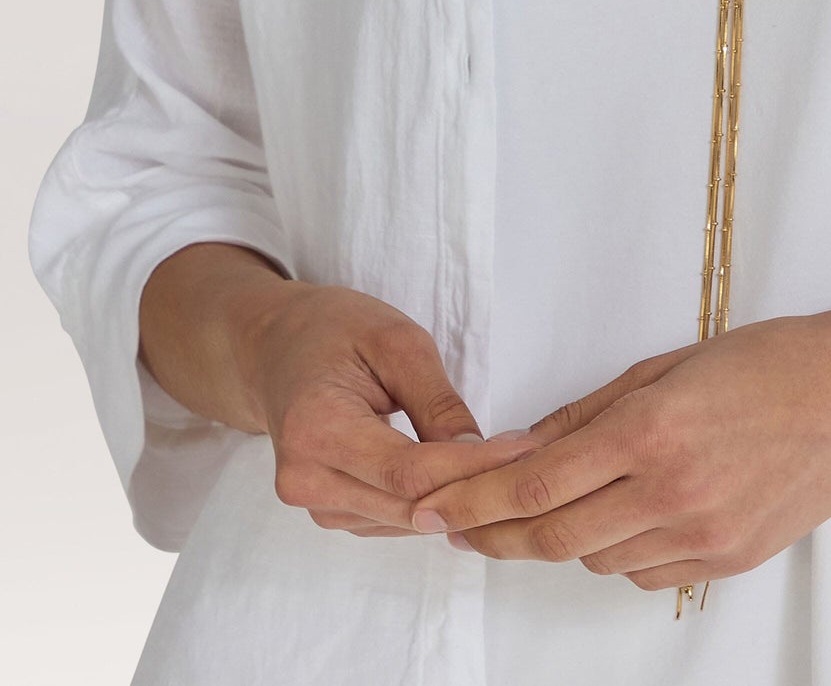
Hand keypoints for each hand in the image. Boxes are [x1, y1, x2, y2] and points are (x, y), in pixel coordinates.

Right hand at [239, 280, 544, 534]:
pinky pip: (394, 519)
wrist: (275, 347)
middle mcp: (307, 482)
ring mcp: (316, 505)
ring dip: (459, 499)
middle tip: (535, 461)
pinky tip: (466, 474)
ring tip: (508, 464)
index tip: (526, 448)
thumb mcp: (394, 341)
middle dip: (476, 488)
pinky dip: (434, 502)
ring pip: (405, 521)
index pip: (409, 472)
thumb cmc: (333, 330)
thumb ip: (435, 400)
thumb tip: (478, 452)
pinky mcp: (331, 512)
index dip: (473, 466)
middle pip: (409, 506)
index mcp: (315, 431)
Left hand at [406, 306, 830, 590]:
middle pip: (551, 538)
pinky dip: (616, 551)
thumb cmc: (765, 362)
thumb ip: (589, 413)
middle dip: (490, 535)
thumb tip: (524, 446)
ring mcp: (701, 536)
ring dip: (557, 539)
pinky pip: (644, 572)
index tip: (431, 504)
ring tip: (539, 512)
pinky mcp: (726, 561)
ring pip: (595, 559)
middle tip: (453, 527)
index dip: (473, 500)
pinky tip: (616, 520)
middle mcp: (670, 492)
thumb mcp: (665, 365)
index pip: (536, 485)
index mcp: (649, 432)